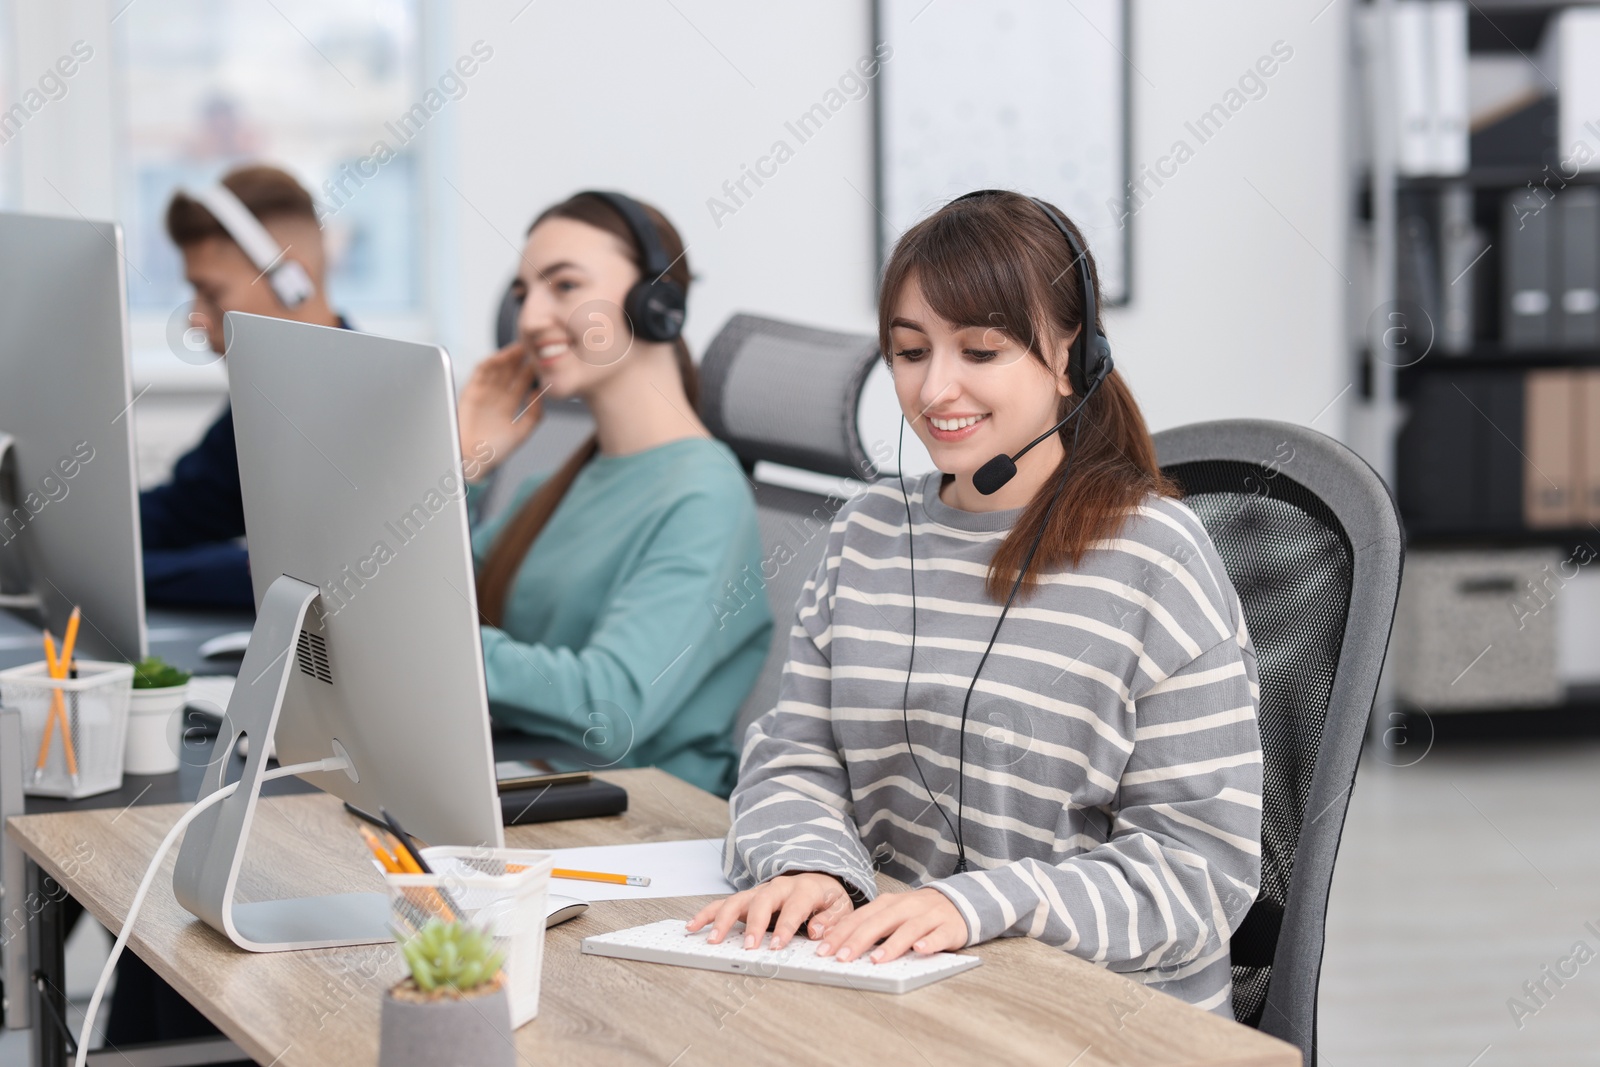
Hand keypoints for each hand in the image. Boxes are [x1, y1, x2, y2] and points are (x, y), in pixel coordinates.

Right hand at [457, 341, 542, 481]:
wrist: (471, 460)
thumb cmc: (494, 451)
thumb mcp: (521, 433)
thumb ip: (534, 415)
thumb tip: (540, 394)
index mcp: (509, 405)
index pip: (522, 382)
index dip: (532, 371)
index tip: (545, 361)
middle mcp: (497, 396)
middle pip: (510, 372)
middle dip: (522, 359)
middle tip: (534, 346)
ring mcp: (483, 392)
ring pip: (497, 369)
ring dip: (508, 357)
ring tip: (521, 348)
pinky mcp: (470, 391)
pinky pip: (480, 372)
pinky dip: (490, 362)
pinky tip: (503, 357)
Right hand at [686, 872, 853, 950]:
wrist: (819, 878)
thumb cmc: (827, 898)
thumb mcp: (841, 907)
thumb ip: (831, 920)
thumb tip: (817, 931)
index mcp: (805, 889)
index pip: (794, 907)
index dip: (785, 926)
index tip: (776, 946)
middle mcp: (779, 887)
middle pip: (762, 901)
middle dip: (753, 925)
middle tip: (748, 946)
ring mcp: (760, 891)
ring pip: (738, 900)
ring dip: (723, 919)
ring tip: (712, 939)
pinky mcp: (748, 898)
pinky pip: (724, 903)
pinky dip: (708, 913)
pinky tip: (694, 926)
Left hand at [815, 888, 965, 963]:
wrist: (958, 902)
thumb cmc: (918, 913)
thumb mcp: (891, 914)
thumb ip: (870, 926)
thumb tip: (838, 944)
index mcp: (888, 904)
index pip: (860, 918)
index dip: (841, 933)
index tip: (824, 950)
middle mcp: (906, 907)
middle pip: (880, 922)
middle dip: (859, 940)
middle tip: (843, 958)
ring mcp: (929, 916)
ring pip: (909, 929)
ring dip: (892, 944)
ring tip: (877, 960)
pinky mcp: (949, 927)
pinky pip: (939, 935)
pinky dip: (930, 942)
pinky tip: (920, 950)